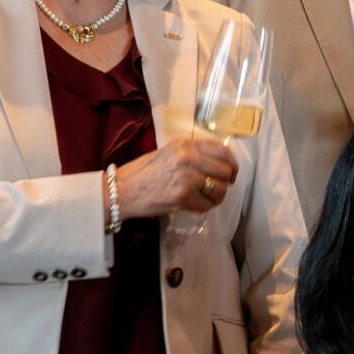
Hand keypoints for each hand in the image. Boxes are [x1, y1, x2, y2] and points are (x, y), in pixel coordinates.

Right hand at [113, 137, 239, 218]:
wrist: (121, 190)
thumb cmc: (143, 173)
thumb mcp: (168, 153)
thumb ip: (191, 154)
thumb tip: (217, 163)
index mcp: (185, 145)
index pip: (222, 150)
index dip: (232, 164)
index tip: (231, 173)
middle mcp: (189, 158)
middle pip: (226, 172)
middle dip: (226, 183)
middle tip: (218, 189)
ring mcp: (187, 177)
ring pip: (220, 190)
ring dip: (216, 197)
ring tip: (204, 198)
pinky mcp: (183, 196)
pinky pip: (207, 205)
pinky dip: (202, 208)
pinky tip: (192, 205)